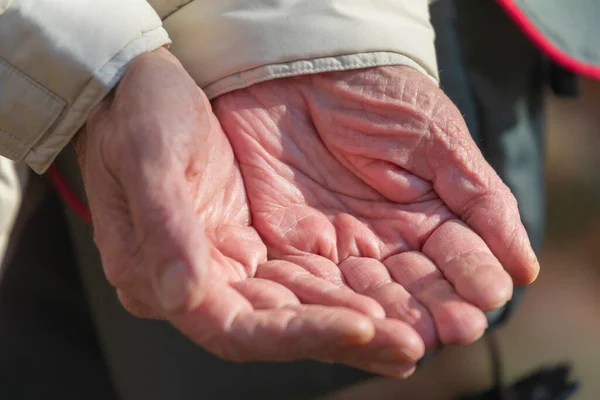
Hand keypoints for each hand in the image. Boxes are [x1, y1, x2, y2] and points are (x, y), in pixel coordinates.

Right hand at [77, 49, 423, 377]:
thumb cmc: (137, 116)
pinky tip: (386, 306)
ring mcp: (232, 265)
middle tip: (410, 341)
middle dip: (344, 334)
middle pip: (279, 327)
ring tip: (414, 332)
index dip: (299, 332)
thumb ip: (164, 228)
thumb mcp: (146, 158)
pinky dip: (345, 293)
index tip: (360, 325)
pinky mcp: (256, 244)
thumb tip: (185, 297)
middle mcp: (202, 283)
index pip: (237, 327)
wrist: (141, 91)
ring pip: (301, 307)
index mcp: (160, 276)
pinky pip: (308, 277)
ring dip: (355, 321)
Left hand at [214, 66, 538, 350]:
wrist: (301, 68)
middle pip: (415, 285)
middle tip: (457, 328)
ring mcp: (338, 243)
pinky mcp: (290, 243)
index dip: (473, 275)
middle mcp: (385, 238)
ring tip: (414, 338)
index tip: (489, 295)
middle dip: (437, 308)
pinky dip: (334, 304)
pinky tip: (358, 322)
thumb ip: (477, 197)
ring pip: (369, 294)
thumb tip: (524, 265)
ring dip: (391, 317)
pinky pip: (314, 281)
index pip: (457, 257)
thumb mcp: (436, 136)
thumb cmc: (375, 92)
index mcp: (427, 214)